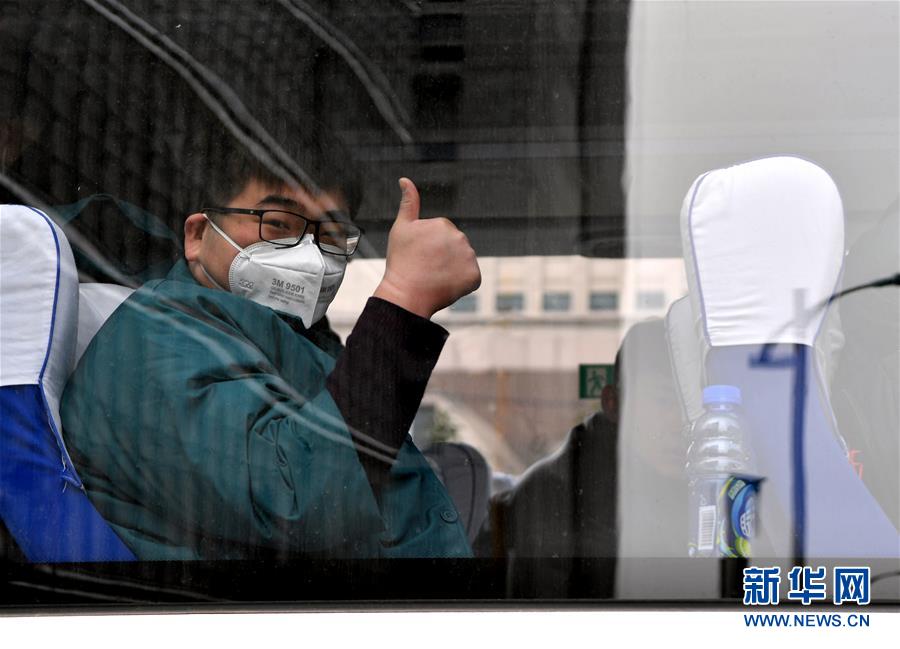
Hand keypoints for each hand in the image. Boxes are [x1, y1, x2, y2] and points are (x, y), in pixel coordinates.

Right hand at [374, 178, 480, 318]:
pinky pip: (470, 278)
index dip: (428, 247)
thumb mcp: (401, 228)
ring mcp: (469, 257)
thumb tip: (405, 180)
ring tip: (434, 277)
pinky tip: (445, 285)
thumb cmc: (401, 262)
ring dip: (452, 268)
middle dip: (442, 256)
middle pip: (454, 247)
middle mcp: (460, 237)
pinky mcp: (474, 276)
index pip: (441, 235)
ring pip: (462, 261)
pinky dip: (460, 282)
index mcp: (443, 224)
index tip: (419, 256)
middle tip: (426, 267)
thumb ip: (408, 203)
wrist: (406, 294)